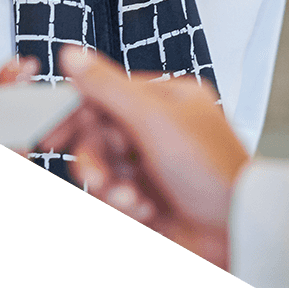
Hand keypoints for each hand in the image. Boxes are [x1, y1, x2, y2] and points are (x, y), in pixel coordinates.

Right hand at [47, 45, 250, 269]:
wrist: (238, 233)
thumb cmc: (212, 172)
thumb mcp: (153, 120)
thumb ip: (108, 86)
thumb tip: (73, 54)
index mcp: (165, 99)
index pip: (105, 94)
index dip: (76, 113)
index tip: (50, 131)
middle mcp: (160, 129)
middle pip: (100, 135)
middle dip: (95, 158)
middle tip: (94, 175)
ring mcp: (156, 165)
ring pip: (106, 168)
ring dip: (110, 185)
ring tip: (128, 199)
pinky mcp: (152, 199)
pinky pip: (117, 195)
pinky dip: (124, 204)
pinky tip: (144, 210)